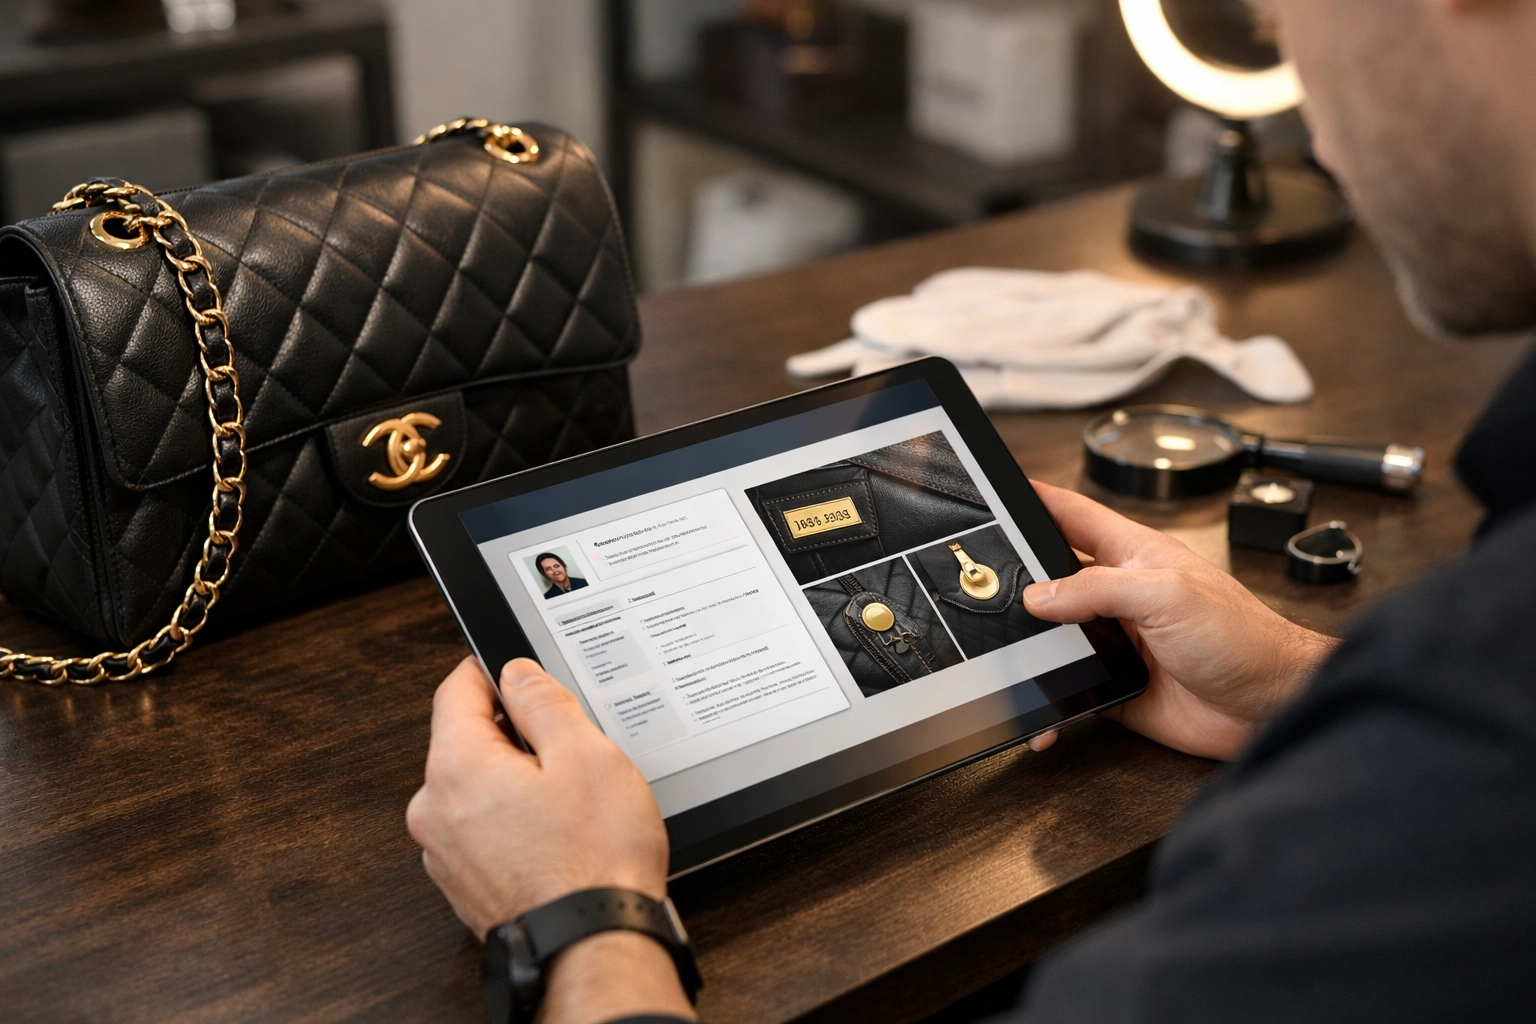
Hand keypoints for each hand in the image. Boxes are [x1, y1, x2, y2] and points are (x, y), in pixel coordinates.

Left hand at [407, 657, 692, 1022]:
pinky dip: (514, 823)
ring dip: (516, 782)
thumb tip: (518, 674)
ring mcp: (445, 853)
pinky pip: (483, 830)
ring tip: (571, 803)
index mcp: (456, 768)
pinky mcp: (464, 884)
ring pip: (477, 788)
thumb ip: (544, 702)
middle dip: (514, 734)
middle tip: (569, 749)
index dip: (492, 671)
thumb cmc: (594, 860)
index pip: (455, 689)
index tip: (521, 672)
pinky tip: (559, 836)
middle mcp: (435, 811)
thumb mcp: (586, 754)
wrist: (594, 946)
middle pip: (467, 740)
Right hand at [1022, 483, 1336, 760]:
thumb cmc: (1244, 638)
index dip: (1036, 500)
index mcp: (1133, 555)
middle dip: (1017, 582)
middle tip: (980, 589)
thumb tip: (1039, 595)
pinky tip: (1041, 714)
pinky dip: (1049, 703)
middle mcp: (1120, 595)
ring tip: (1000, 657)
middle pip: (1052, 578)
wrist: (1272, 706)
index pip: (1072, 515)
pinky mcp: (1116, 686)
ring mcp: (1117, 641)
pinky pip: (1069, 690)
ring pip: (1053, 638)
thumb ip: (1098, 589)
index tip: (996, 493)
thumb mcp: (1166, 595)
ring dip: (1028, 650)